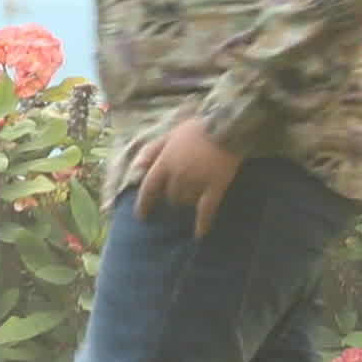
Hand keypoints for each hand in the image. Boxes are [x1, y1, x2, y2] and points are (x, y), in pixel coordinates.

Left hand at [137, 117, 244, 237]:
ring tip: (194, 196)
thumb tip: (135, 169)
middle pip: (170, 196)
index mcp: (164, 163)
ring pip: (185, 202)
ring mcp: (196, 183)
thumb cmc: (195, 129)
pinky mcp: (215, 187)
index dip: (144, 204)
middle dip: (172, 196)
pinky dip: (203, 223)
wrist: (225, 126)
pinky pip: (207, 210)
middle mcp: (177, 176)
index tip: (141, 216)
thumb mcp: (168, 136)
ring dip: (186, 201)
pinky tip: (200, 235)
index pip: (148, 188)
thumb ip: (150, 152)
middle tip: (181, 191)